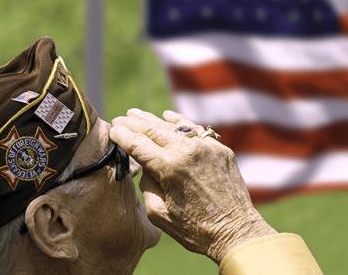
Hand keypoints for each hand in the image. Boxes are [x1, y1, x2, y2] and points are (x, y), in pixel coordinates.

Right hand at [110, 108, 276, 263]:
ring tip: (137, 114)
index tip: (112, 130)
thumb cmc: (194, 229)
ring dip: (154, 119)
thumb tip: (146, 166)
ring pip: (174, 126)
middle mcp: (188, 151)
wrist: (235, 231)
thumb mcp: (158, 212)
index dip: (122, 135)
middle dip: (134, 123)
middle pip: (153, 129)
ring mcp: (207, 147)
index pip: (138, 143)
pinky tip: (168, 117)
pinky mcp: (220, 149)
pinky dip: (179, 123)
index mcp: (169, 167)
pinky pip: (195, 130)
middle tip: (120, 119)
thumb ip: (147, 183)